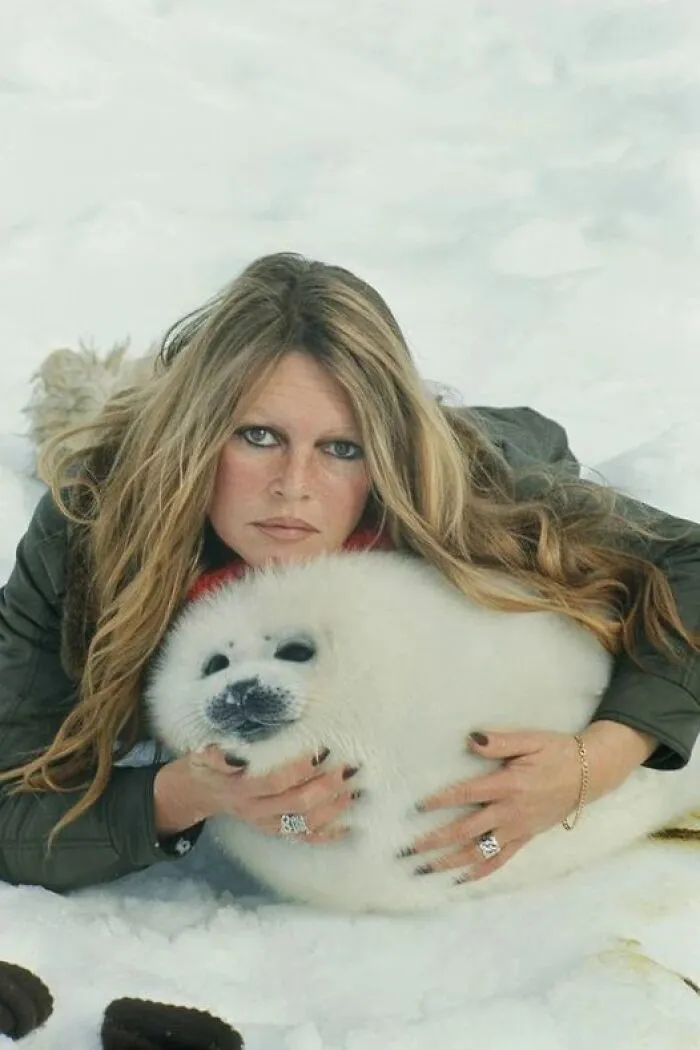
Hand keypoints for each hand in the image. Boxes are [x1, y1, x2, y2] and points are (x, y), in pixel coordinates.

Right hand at [153, 745, 361, 843]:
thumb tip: (239, 754)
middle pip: (295, 803)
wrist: (200, 791)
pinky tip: (347, 823)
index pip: (273, 782)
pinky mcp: (274, 830)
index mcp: (239, 788)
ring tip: (353, 789)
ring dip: (332, 807)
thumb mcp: (203, 752)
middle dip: (325, 786)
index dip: (298, 769)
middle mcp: (255, 809)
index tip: (320, 750)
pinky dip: (327, 833)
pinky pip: (303, 837)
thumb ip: (219, 753)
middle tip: (347, 767)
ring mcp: (266, 823)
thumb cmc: (207, 763)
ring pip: (304, 822)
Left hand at [399, 721, 655, 881]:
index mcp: (509, 785)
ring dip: (451, 862)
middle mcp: (511, 812)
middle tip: (409, 849)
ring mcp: (518, 829)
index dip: (440, 801)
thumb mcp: (529, 739)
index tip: (417, 807)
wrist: (591, 773)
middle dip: (436, 841)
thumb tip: (470, 739)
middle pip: (466, 831)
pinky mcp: (526, 837)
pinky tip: (461, 880)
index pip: (466, 794)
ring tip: (425, 869)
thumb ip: (499, 742)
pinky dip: (481, 872)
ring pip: (480, 852)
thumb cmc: (556, 751)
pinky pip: (501, 860)